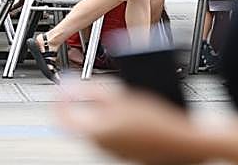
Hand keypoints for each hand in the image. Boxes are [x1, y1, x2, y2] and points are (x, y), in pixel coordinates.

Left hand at [56, 82, 204, 164]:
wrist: (179, 143)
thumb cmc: (155, 120)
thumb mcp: (119, 95)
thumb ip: (88, 90)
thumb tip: (67, 85)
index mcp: (94, 131)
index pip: (61, 117)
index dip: (58, 99)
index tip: (60, 87)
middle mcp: (99, 145)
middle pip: (79, 121)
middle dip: (81, 103)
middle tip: (87, 88)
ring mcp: (110, 151)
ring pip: (94, 127)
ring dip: (98, 111)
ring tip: (113, 97)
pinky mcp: (122, 152)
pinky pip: (109, 134)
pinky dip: (112, 121)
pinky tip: (126, 110)